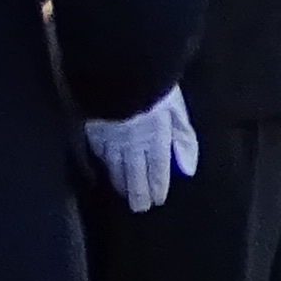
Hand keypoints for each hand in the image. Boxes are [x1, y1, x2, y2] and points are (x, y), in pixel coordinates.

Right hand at [82, 88, 194, 214]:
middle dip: (138, 192)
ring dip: (119, 182)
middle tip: (139, 207)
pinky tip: (102, 170)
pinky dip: (101, 165)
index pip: (157, 169)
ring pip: (114, 167)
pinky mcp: (92, 130)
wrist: (119, 73)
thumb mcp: (177, 110)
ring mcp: (110, 138)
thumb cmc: (155, 87)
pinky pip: (97, 153)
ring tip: (123, 193)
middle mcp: (131, 143)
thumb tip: (187, 168)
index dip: (157, 186)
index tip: (157, 199)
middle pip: (134, 174)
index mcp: (155, 138)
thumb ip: (183, 138)